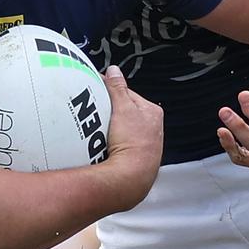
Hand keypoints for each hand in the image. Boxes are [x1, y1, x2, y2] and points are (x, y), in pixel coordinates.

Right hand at [100, 65, 162, 209]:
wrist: (131, 177)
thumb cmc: (132, 142)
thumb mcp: (122, 108)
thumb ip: (117, 88)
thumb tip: (114, 71)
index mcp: (153, 113)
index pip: (129, 94)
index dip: (112, 92)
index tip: (97, 90)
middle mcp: (153, 130)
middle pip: (125, 113)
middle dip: (110, 113)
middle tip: (94, 113)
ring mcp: (144, 146)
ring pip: (121, 131)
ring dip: (109, 130)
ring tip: (96, 131)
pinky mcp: (135, 160)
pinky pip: (119, 146)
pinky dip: (110, 145)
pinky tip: (102, 147)